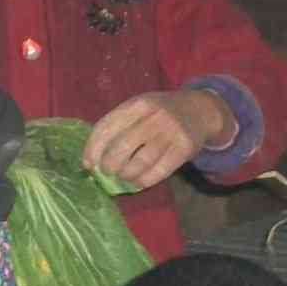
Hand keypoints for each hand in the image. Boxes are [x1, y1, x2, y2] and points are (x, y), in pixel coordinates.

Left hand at [82, 90, 234, 190]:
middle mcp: (154, 116)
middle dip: (109, 164)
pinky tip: (138, 181)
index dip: (93, 148)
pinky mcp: (184, 148)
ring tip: (123, 176)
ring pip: (141, 161)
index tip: (87, 164)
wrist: (199, 110)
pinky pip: (160, 170)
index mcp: (137, 104)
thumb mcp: (139, 108)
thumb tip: (93, 157)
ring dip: (126, 174)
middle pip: (123, 146)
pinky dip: (145, 180)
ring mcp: (170, 131)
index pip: (107, 127)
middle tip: (107, 171)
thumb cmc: (159, 113)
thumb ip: (119, 125)